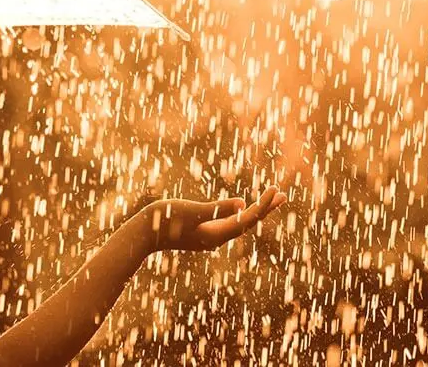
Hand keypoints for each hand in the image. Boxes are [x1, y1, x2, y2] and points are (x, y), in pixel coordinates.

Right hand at [140, 186, 286, 251]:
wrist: (143, 234)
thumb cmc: (166, 220)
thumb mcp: (193, 211)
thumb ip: (217, 208)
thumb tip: (241, 204)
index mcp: (217, 234)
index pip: (247, 219)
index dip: (264, 204)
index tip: (275, 189)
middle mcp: (216, 238)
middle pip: (247, 222)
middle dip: (265, 208)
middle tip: (283, 195)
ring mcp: (208, 236)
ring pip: (238, 223)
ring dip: (254, 210)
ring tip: (268, 199)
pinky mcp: (201, 232)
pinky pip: (227, 223)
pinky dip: (238, 213)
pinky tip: (238, 208)